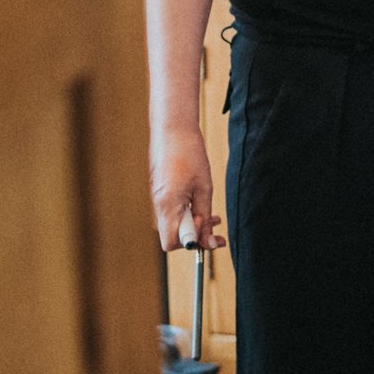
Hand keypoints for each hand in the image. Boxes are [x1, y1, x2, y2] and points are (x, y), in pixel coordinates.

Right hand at [151, 126, 224, 252]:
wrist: (173, 129)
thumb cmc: (189, 154)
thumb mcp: (204, 188)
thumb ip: (203, 216)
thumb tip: (205, 240)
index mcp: (167, 206)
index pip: (171, 243)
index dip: (192, 244)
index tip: (210, 235)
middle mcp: (158, 205)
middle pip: (173, 235)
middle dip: (196, 235)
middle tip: (216, 230)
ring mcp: (157, 197)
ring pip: (174, 223)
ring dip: (194, 223)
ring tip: (215, 218)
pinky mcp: (159, 190)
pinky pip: (171, 210)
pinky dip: (187, 212)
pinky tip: (201, 203)